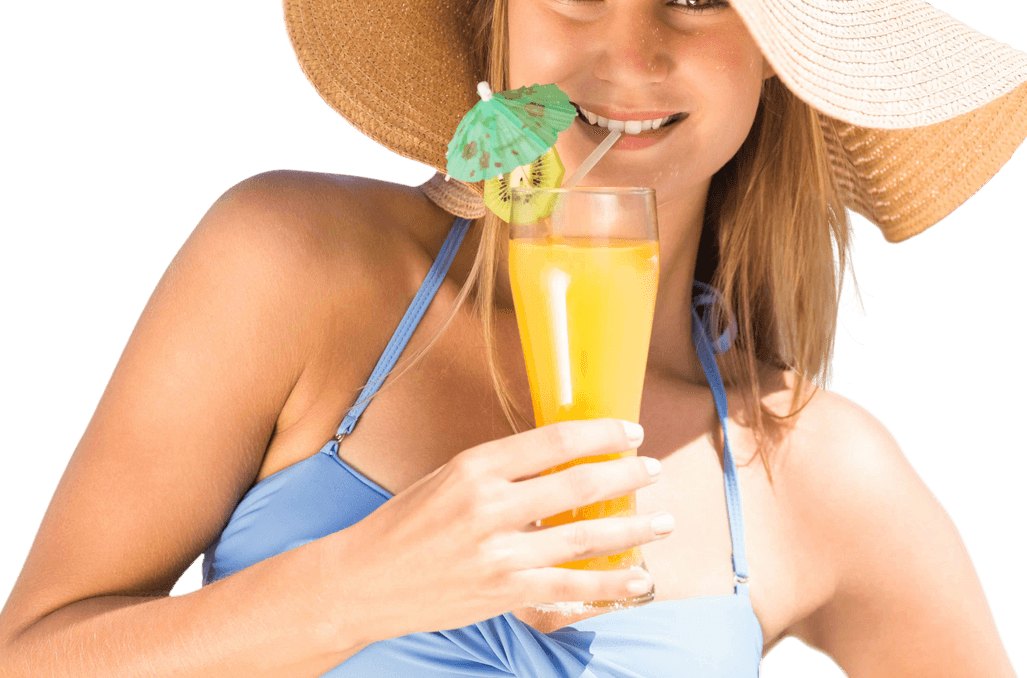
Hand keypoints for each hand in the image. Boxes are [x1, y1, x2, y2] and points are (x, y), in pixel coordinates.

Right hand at [323, 418, 669, 642]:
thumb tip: (565, 464)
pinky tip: (639, 579)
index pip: (554, 441)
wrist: (364, 580)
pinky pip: (570, 589)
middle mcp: (490, 506)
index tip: (628, 432)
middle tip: (653, 469)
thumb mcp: (450, 476)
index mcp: (476, 466)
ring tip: (662, 523)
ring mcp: (499, 553)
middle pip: (578, 486)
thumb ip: (504, 471)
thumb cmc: (406, 523)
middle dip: (626, 475)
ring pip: (585, 539)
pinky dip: (611, 586)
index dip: (600, 434)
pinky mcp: (504, 593)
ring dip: (632, 530)